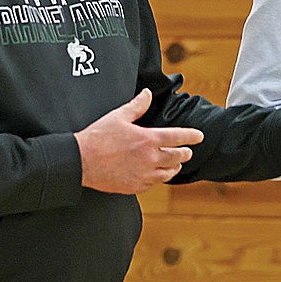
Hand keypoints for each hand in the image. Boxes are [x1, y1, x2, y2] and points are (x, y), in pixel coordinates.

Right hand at [75, 89, 203, 193]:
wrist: (81, 161)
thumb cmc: (98, 137)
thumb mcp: (118, 116)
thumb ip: (137, 105)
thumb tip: (147, 94)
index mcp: (148, 139)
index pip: (178, 137)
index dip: (191, 136)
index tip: (199, 136)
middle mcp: (149, 159)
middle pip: (177, 157)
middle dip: (185, 153)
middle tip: (188, 151)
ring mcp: (143, 175)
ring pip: (168, 174)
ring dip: (174, 167)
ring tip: (175, 164)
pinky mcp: (135, 187)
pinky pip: (153, 184)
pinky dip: (157, 178)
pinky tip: (156, 175)